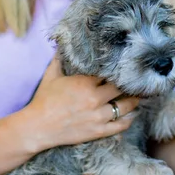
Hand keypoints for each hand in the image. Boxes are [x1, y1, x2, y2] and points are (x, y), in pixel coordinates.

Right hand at [22, 59, 139, 151]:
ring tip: (138, 96)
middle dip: (129, 84)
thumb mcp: (51, 76)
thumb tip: (61, 44)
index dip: (117, 70)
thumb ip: (59, 59)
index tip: (124, 67)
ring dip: (133, 101)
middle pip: (121, 88)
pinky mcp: (98, 131)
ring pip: (125, 106)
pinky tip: (132, 115)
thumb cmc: (43, 100)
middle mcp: (94, 98)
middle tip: (135, 81)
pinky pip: (121, 125)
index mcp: (85, 82)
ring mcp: (98, 116)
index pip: (109, 73)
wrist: (37, 127)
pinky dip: (129, 119)